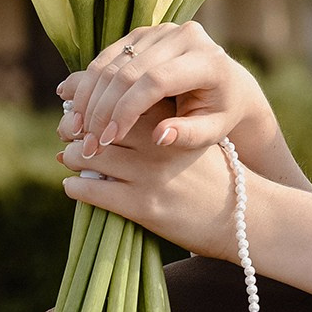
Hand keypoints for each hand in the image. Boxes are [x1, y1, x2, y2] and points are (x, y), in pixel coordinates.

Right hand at [57, 20, 275, 164]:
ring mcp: (160, 30)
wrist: (226, 85)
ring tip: (78, 130)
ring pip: (113, 62)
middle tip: (88, 142)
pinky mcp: (142, 33)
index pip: (157, 80)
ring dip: (90, 97)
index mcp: (207, 60)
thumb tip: (159, 137)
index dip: (128, 109)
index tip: (109, 139)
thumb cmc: (220, 113)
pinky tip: (79, 110)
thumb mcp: (212, 131)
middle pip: (130, 70)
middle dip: (104, 109)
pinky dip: (90, 84)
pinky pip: (108, 57)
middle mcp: (184, 36)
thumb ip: (188, 135)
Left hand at [59, 113, 241, 261]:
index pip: (114, 96)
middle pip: (94, 123)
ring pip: (85, 157)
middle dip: (72, 126)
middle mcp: (155, 143)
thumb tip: (119, 112)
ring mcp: (148, 174)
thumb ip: (162, 122)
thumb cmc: (216, 176)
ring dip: (70, 156)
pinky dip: (75, 187)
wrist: (244, 217)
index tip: (73, 100)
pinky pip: (91, 191)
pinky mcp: (143, 206)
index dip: (86, 94)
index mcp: (168, 120)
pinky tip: (74, 186)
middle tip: (67, 130)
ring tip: (69, 158)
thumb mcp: (194, 136)